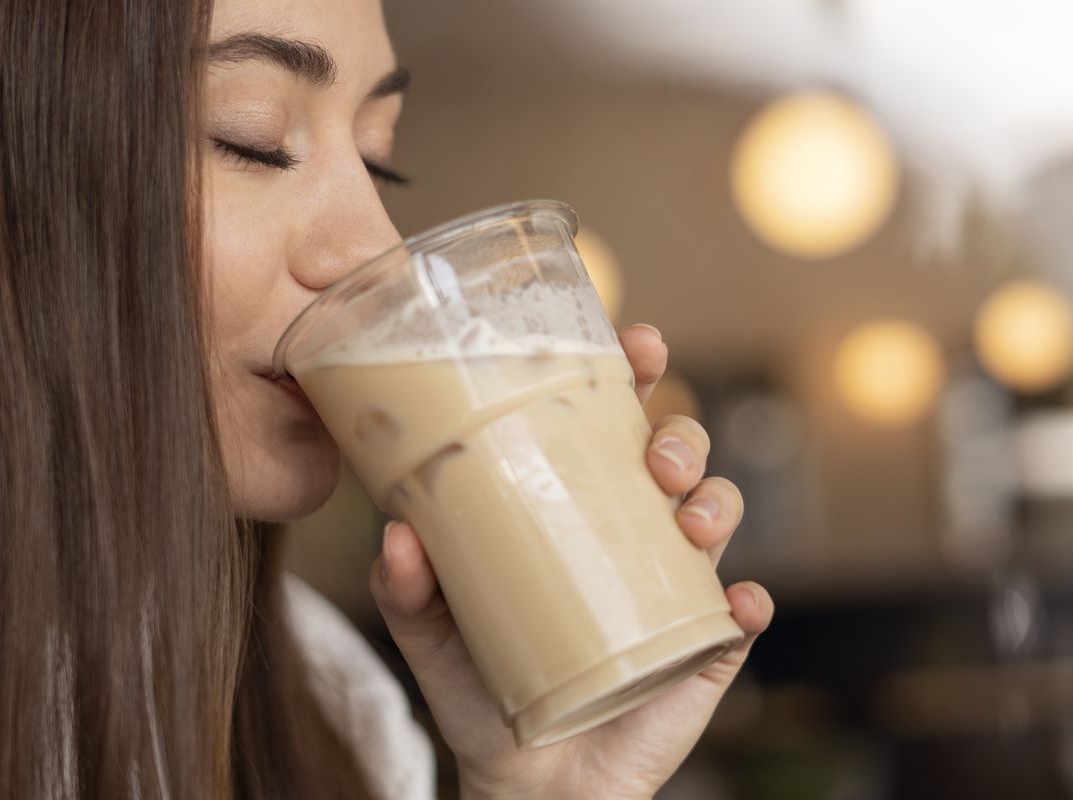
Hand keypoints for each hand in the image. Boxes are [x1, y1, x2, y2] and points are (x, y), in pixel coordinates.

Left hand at [368, 323, 773, 799]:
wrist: (523, 775)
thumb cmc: (479, 683)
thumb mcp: (429, 629)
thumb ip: (404, 585)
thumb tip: (397, 534)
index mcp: (574, 503)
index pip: (609, 422)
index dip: (635, 374)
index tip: (639, 346)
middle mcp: (630, 531)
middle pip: (677, 455)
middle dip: (682, 437)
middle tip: (656, 456)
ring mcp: (672, 586)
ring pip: (718, 516)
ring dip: (718, 504)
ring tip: (690, 523)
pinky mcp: (702, 648)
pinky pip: (744, 618)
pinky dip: (749, 605)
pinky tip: (737, 604)